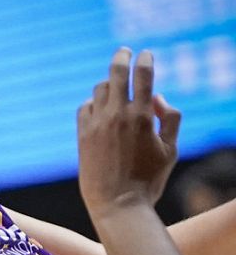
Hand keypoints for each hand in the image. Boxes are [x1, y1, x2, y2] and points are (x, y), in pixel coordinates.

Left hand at [77, 47, 179, 213]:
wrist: (116, 203)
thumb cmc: (148, 179)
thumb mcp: (171, 150)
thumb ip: (170, 119)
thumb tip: (157, 97)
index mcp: (142, 117)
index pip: (143, 76)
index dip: (145, 60)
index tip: (146, 54)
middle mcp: (117, 116)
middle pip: (116, 74)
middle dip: (122, 58)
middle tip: (124, 51)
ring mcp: (96, 124)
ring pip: (100, 89)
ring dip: (109, 84)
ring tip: (116, 86)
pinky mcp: (82, 134)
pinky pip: (85, 107)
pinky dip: (94, 103)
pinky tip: (100, 108)